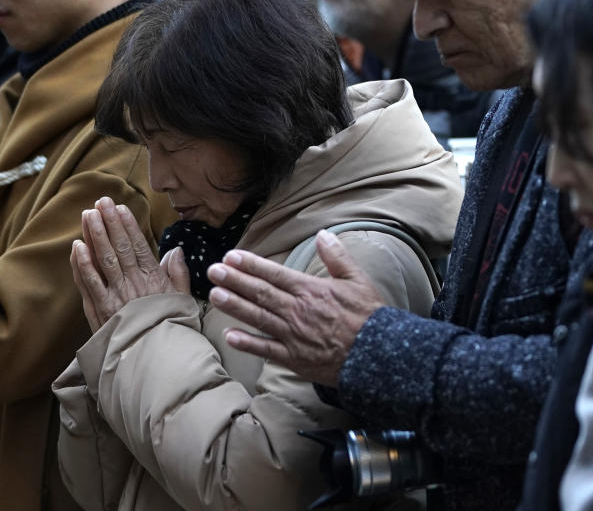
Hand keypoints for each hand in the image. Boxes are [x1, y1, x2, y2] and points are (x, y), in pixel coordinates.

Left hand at [70, 197, 189, 331]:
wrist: (155, 359)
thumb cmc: (170, 329)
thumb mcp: (183, 300)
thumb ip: (178, 274)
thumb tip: (175, 250)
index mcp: (154, 280)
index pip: (138, 246)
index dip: (129, 225)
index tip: (121, 208)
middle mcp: (133, 284)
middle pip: (119, 247)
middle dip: (109, 222)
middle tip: (101, 201)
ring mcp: (115, 297)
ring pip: (103, 260)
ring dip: (94, 235)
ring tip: (87, 215)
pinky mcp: (101, 311)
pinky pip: (89, 284)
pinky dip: (82, 265)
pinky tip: (77, 247)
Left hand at [206, 230, 384, 385]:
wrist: (379, 356)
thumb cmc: (369, 318)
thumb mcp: (358, 280)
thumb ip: (338, 257)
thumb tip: (323, 234)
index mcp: (311, 290)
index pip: (274, 274)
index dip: (251, 265)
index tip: (231, 257)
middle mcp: (297, 310)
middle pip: (260, 293)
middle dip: (234, 280)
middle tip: (212, 271)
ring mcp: (294, 335)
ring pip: (258, 317)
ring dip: (234, 306)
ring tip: (214, 295)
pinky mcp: (294, 358)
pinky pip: (266, 349)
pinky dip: (247, 343)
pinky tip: (230, 335)